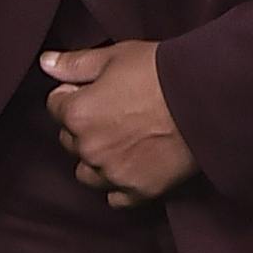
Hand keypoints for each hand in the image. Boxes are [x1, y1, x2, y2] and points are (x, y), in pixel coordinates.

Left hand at [43, 41, 196, 206]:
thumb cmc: (162, 72)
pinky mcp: (139, 191)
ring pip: (87, 173)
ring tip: (123, 140)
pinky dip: (119, 183)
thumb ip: (76, 63)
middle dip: (84, 126)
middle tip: (115, 111)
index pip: (56, 107)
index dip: (74, 94)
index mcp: (78, 114)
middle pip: (70, 141)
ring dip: (98, 158)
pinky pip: (115, 196)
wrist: (207, 98)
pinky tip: (134, 164)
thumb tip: (45, 63)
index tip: (96, 88)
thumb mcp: (116, 56)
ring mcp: (113, 174)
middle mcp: (89, 149)